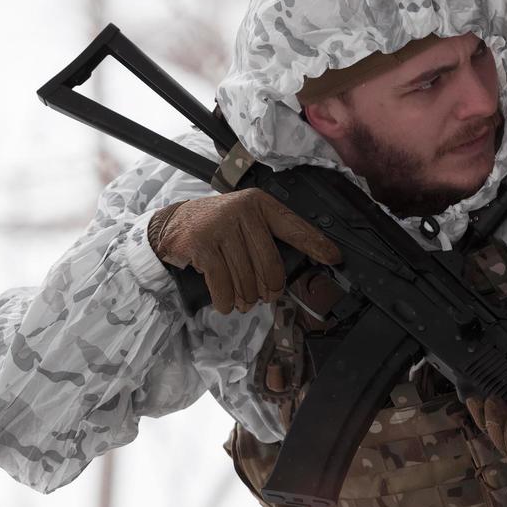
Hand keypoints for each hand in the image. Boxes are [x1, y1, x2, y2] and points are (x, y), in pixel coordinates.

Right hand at [146, 188, 341, 312]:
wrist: (172, 225)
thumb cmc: (215, 229)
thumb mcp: (243, 223)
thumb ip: (265, 241)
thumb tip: (287, 278)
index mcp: (259, 204)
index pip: (293, 225)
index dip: (315, 243)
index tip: (335, 257)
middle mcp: (242, 210)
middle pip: (270, 265)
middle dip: (269, 290)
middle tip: (264, 297)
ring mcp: (220, 226)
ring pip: (247, 280)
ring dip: (245, 299)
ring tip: (240, 300)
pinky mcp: (201, 244)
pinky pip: (223, 286)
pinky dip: (226, 301)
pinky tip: (225, 303)